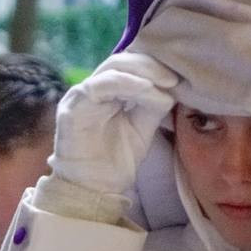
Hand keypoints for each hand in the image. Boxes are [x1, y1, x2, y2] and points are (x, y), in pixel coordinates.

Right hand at [48, 52, 178, 196]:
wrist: (94, 189)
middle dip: (151, 66)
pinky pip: (100, 85)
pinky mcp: (72, 107)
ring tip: (165, 84)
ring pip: (112, 68)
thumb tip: (170, 85)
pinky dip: (126, 83)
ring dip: (142, 73)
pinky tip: (146, 90)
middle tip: (174, 78)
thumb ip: (152, 104)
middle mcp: (92, 89)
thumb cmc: (115, 161)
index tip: (178, 77)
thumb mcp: (142, 127)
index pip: (130, 65)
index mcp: (107, 91)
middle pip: (122, 61)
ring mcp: (79, 96)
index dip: (154, 66)